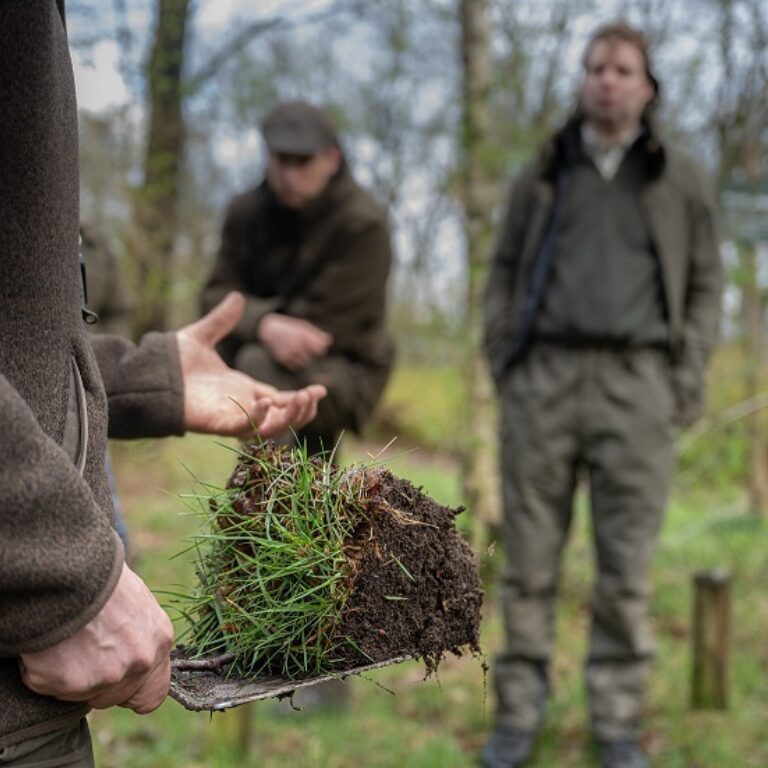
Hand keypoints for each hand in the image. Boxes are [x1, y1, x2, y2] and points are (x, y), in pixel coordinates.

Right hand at [20, 564, 172, 713]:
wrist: (72, 570)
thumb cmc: (102, 580)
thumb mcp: (136, 603)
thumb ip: (139, 636)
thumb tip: (129, 655)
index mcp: (159, 641)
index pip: (152, 694)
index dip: (131, 691)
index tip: (115, 678)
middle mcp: (141, 662)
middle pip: (116, 697)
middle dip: (99, 682)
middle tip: (82, 653)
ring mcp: (109, 676)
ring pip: (86, 695)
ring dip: (73, 676)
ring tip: (66, 642)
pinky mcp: (75, 683)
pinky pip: (53, 688)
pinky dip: (46, 671)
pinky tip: (50, 644)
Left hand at [177, 293, 326, 436]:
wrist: (146, 374)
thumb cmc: (171, 362)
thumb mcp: (202, 336)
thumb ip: (221, 320)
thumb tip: (236, 296)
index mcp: (243, 390)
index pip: (281, 401)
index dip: (301, 399)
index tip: (320, 389)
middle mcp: (241, 406)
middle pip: (282, 418)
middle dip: (303, 411)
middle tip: (316, 394)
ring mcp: (231, 416)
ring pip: (270, 428)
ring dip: (290, 417)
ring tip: (303, 399)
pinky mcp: (217, 423)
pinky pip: (243, 427)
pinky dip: (258, 419)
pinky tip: (268, 401)